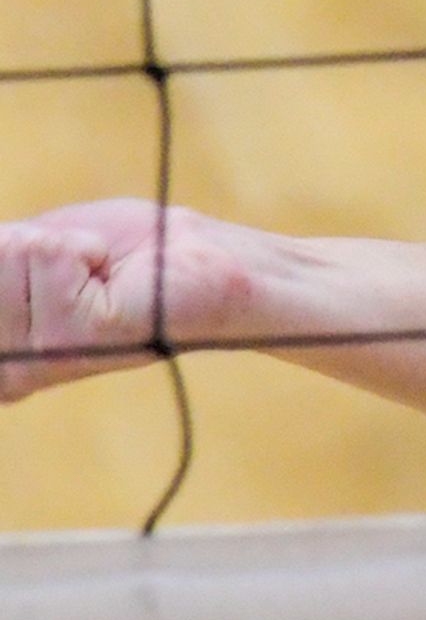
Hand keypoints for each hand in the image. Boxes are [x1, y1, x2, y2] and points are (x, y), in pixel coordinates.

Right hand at [0, 201, 277, 401]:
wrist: (210, 267)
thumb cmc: (132, 254)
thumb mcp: (43, 250)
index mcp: (0, 355)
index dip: (9, 251)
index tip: (59, 271)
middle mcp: (6, 372)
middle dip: (29, 248)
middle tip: (84, 272)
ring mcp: (38, 357)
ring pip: (8, 254)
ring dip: (61, 248)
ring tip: (99, 275)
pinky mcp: (76, 336)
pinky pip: (47, 254)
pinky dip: (83, 247)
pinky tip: (112, 276)